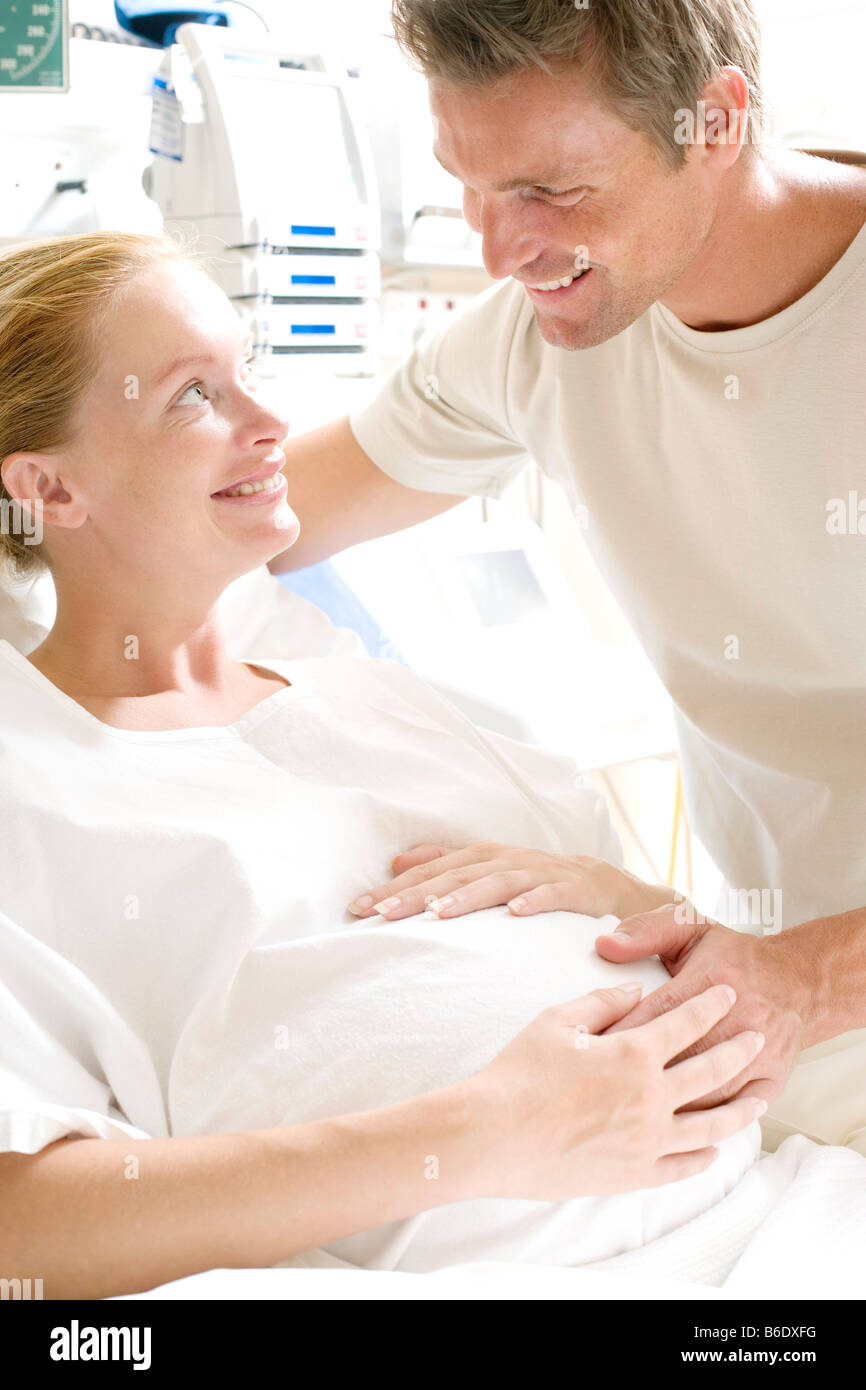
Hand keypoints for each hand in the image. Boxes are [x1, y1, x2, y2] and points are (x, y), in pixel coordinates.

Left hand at [347, 841, 674, 921]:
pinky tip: (516, 913)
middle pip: (464, 870)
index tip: (360, 909)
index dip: (402, 884)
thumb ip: (459, 871)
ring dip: (471, 893)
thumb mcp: (510, 881)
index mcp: (504, 859)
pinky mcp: (592, 891)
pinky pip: (563, 894)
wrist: (648, 906)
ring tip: (437, 913)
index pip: (443, 866)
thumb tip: (397, 863)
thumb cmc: (568, 896)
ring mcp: (559, 873)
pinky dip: (539, 900)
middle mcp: (527, 860)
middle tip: (379, 914)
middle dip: (420, 890)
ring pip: (506, 878)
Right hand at [469, 981, 766, 1201]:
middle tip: (759, 1036)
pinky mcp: (633, 1174)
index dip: (711, 1004)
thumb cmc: (518, 1073)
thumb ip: (602, 1002)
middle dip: (741, 1049)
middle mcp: (651, 1098)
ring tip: (759, 1099)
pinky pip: (683, 1166)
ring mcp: (647, 1141)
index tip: (729, 993)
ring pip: (711, 1125)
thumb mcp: (557, 1020)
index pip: (687, 1021)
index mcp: (633, 1054)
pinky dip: (705, 1157)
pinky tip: (715, 1149)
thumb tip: (636, 991)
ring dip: (740, 1109)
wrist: (491, 1135)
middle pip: (713, 1070)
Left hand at [594, 903, 814, 1106]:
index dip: (619, 1035)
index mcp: (712, 978)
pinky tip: (673, 1130)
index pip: (656, 1014)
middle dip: (635, 1077)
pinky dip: (704, 1122)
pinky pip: (733, 1110)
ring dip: (667, 1108)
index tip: (589, 1050)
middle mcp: (739, 1017)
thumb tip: (605, 946)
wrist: (798, 982)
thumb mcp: (689, 928)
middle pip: (679, 1058)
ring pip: (706, 1092)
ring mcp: (759, 1053)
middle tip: (597, 1091)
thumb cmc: (733, 957)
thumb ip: (645, 932)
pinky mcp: (772, 1079)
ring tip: (626, 1118)